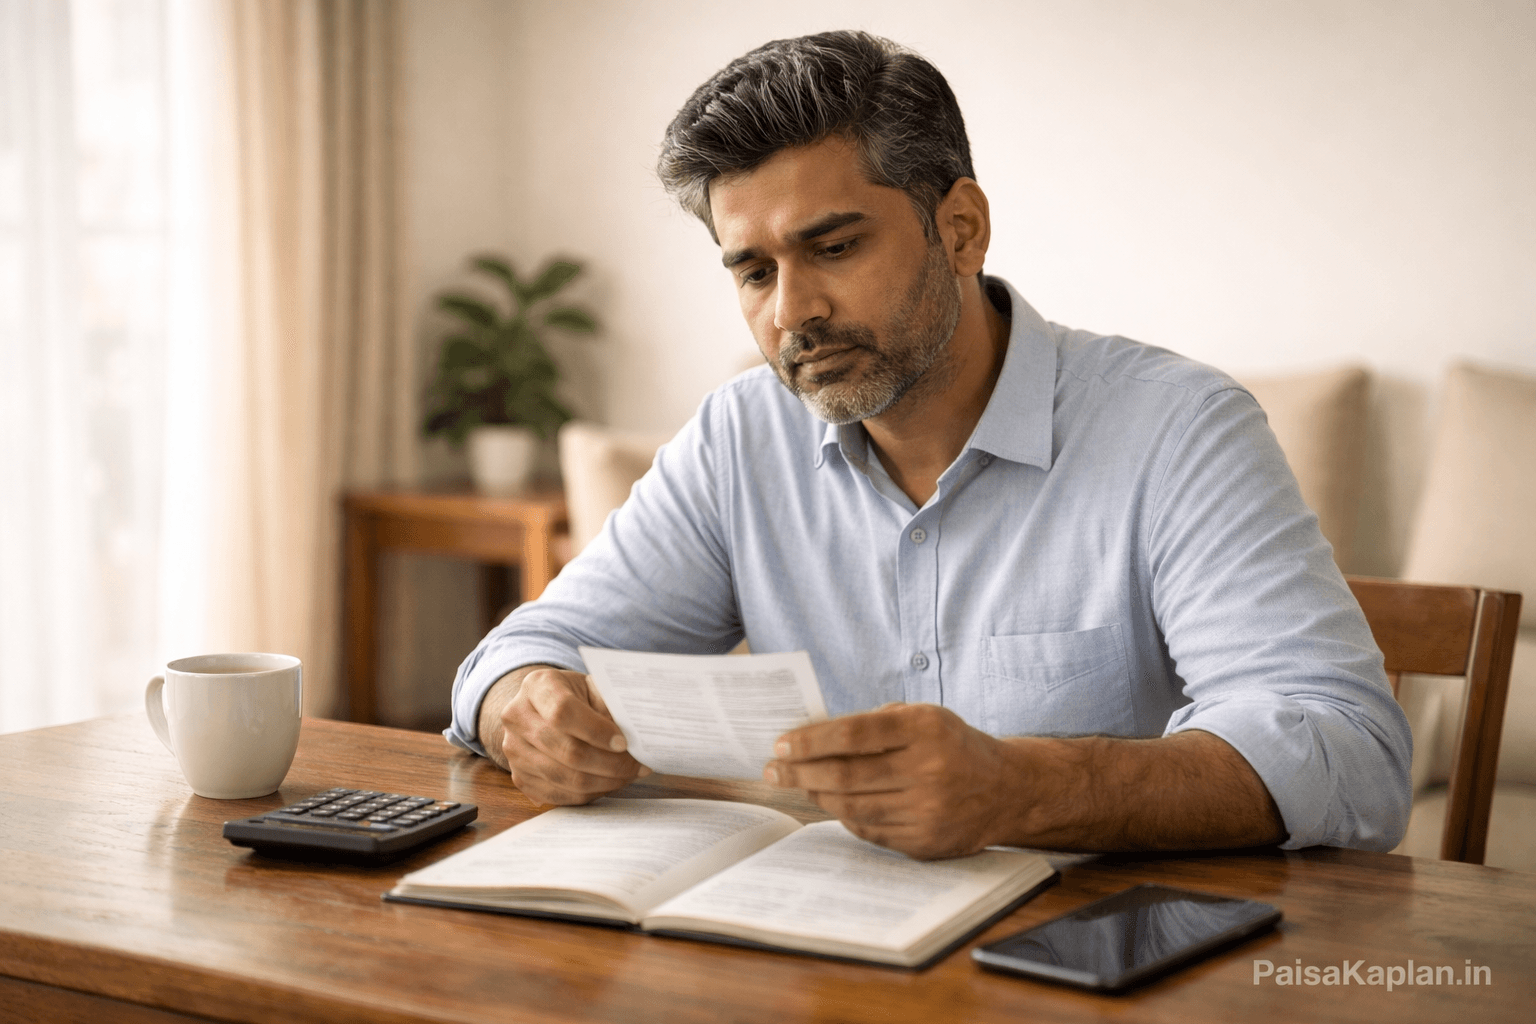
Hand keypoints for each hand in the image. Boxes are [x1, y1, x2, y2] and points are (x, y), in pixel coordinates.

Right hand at [481, 666, 650, 804]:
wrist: (543, 709)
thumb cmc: (576, 696)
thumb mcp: (593, 687)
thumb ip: (609, 705)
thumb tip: (636, 734)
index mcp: (537, 686)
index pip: (563, 712)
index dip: (597, 731)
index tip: (624, 743)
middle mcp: (517, 717)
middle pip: (566, 750)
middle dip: (609, 763)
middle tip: (637, 765)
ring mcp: (514, 750)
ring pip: (564, 777)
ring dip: (604, 782)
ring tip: (628, 775)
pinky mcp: (519, 777)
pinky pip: (559, 795)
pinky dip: (589, 793)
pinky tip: (609, 783)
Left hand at [763, 703, 1023, 859]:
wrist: (1006, 789)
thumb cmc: (952, 745)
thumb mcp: (923, 718)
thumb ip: (874, 723)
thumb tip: (812, 737)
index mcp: (925, 729)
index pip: (853, 734)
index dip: (811, 740)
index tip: (781, 743)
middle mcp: (928, 770)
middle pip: (846, 774)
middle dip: (800, 772)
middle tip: (773, 770)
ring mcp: (928, 811)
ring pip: (852, 806)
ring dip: (816, 795)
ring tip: (798, 784)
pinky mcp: (925, 842)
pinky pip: (869, 830)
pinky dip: (844, 816)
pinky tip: (831, 802)